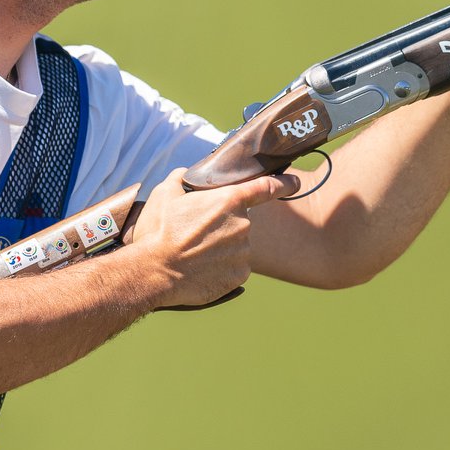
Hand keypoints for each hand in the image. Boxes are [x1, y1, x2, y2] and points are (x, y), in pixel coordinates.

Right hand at [127, 168, 300, 307]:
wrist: (154, 273)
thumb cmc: (158, 232)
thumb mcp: (164, 193)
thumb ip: (181, 178)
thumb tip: (185, 174)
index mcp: (229, 200)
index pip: (267, 187)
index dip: (284, 183)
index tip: (295, 181)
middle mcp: (243, 225)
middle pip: (241, 221)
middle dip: (224, 225)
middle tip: (198, 233)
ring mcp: (243, 252)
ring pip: (238, 245)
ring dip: (222, 247)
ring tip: (195, 253)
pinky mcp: (240, 275)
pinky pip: (236, 266)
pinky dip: (222, 267)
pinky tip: (202, 268)